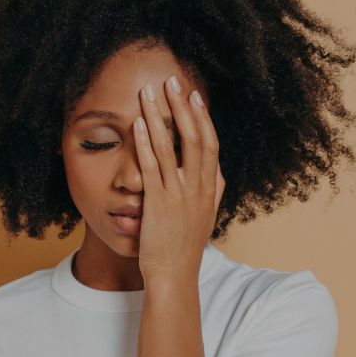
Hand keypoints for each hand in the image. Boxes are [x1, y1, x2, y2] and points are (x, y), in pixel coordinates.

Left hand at [133, 75, 224, 282]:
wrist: (174, 276)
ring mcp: (179, 195)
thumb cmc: (186, 247)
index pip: (210, 144)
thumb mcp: (206, 216)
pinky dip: (145, 143)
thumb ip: (213, 191)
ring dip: (159, 117)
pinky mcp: (159, 204)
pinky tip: (137, 125)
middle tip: (172, 81)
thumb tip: (218, 170)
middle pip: (194, 137)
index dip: (202, 117)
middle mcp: (198, 188)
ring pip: (170, 147)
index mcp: (210, 188)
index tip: (194, 95)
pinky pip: (152, 167)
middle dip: (182, 107)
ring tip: (148, 93)